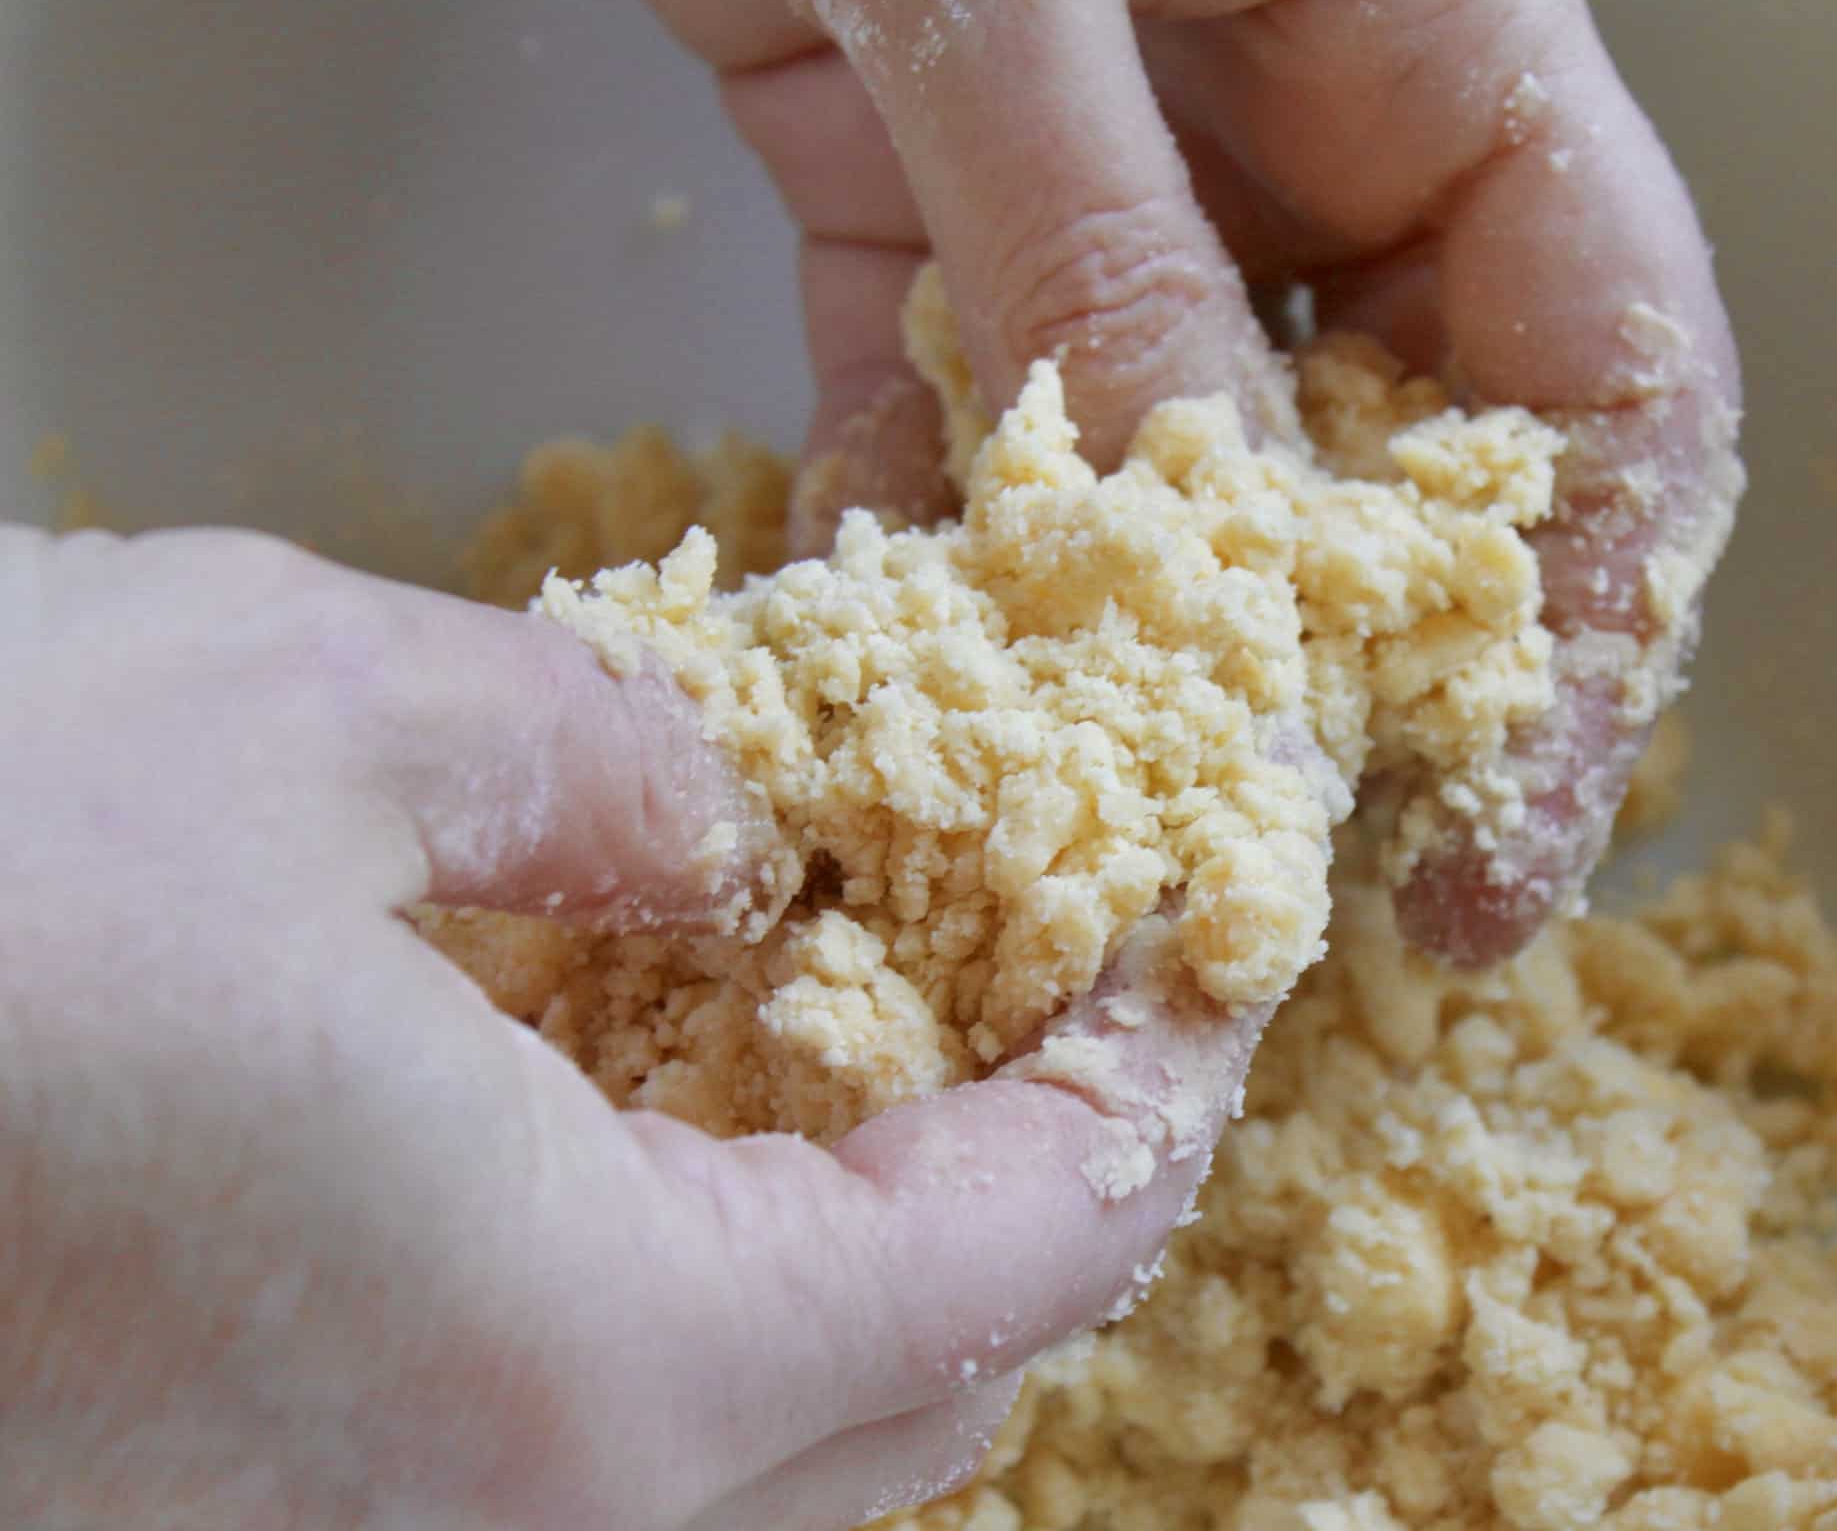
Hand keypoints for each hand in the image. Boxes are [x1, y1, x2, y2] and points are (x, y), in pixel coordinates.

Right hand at [0, 527, 1262, 1529]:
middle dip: (1029, 1189)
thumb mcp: (299, 714)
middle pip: (913, 1397)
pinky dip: (661, 1308)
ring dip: (854, 1263)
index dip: (1143, 1085)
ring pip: (741, 1459)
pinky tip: (627, 1137)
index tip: (1202, 957)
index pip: (1015, 1251)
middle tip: (1068, 998)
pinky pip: (557, 1454)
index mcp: (579, 1373)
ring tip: (867, 1052)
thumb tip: (704, 841)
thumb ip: (587, 769)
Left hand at [634, 0, 1745, 966]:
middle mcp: (1313, 124)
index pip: (1606, 366)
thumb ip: (1110, 241)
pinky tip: (859, 681)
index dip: (1579, 625)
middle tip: (1263, 888)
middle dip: (1344, 680)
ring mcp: (1120, 172)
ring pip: (1176, 462)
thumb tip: (1197, 538)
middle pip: (1403, 451)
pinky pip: (957, 408)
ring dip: (1112, 643)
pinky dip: (910, 540)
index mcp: (1443, 34)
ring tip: (1059, 838)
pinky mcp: (928, 197)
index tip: (1490, 849)